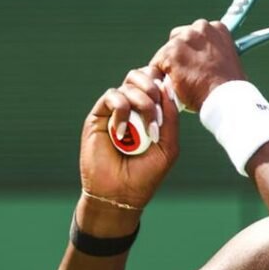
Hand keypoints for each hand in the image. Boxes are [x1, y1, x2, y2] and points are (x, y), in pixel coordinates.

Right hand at [80, 66, 180, 212]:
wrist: (120, 194)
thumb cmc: (146, 173)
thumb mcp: (168, 146)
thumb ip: (170, 117)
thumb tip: (168, 87)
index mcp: (152, 112)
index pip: (157, 83)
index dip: (164, 85)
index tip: (169, 102)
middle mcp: (133, 107)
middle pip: (142, 75)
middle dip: (153, 87)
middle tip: (158, 111)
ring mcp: (115, 110)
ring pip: (128, 85)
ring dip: (142, 103)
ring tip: (146, 131)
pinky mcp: (98, 116)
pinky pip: (112, 97)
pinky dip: (121, 111)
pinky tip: (122, 133)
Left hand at [150, 19, 246, 110]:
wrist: (226, 97)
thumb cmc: (229, 87)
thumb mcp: (229, 62)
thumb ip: (215, 55)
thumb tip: (208, 63)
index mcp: (217, 28)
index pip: (195, 34)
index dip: (193, 50)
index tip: (194, 62)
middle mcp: (200, 28)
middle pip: (178, 38)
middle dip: (179, 54)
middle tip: (185, 73)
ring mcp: (184, 40)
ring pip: (166, 52)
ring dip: (170, 66)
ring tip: (179, 84)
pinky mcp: (170, 53)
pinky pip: (156, 64)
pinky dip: (161, 76)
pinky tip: (171, 86)